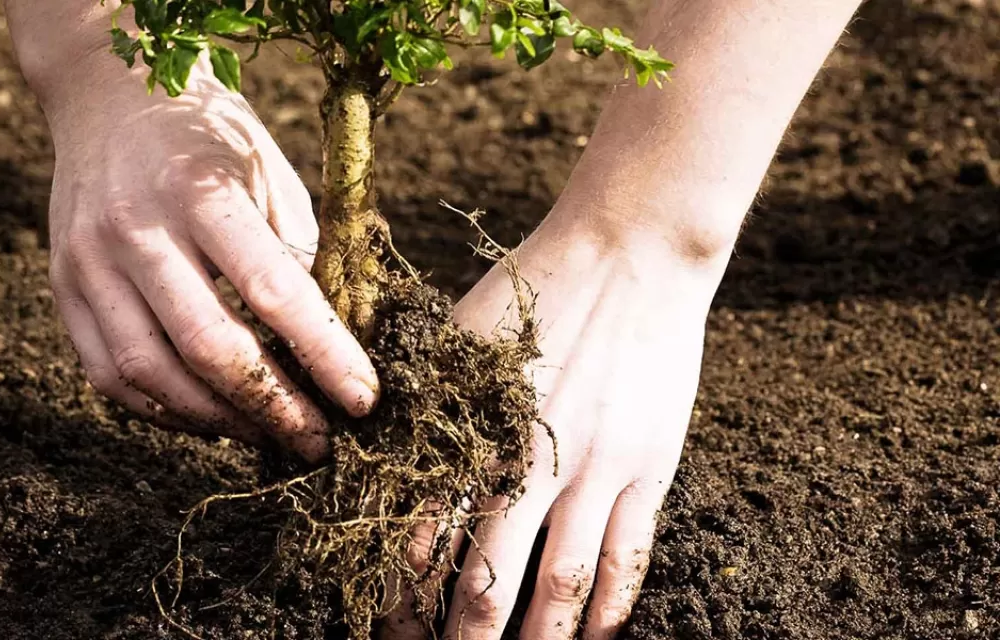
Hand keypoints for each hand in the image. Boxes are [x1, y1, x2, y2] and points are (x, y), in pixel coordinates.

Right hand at [7, 8, 377, 460]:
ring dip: (219, 420)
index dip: (324, 354)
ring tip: (268, 434)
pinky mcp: (61, 288)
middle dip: (273, 407)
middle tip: (318, 439)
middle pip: (208, 346)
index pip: (273, 290)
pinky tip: (208, 416)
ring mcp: (88, 261)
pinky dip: (163, 410)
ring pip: (151, 373)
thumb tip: (336, 347)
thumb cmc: (209, 137)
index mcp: (201, 188)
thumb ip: (299, 256)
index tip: (363, 400)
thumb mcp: (271, 174)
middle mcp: (136, 228)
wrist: (106, 94)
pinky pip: (109, 375)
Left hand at [383, 216, 721, 638]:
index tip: (387, 629)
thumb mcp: (454, 339)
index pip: (419, 540)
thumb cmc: (531, 289)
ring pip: (560, 586)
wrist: (629, 252)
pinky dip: (611, 609)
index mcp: (470, 431)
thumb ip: (418, 403)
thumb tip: (369, 454)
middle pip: (486, 581)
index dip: (400, 597)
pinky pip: (629, 557)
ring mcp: (595, 471)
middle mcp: (528, 463)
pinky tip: (597, 638)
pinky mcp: (648, 468)